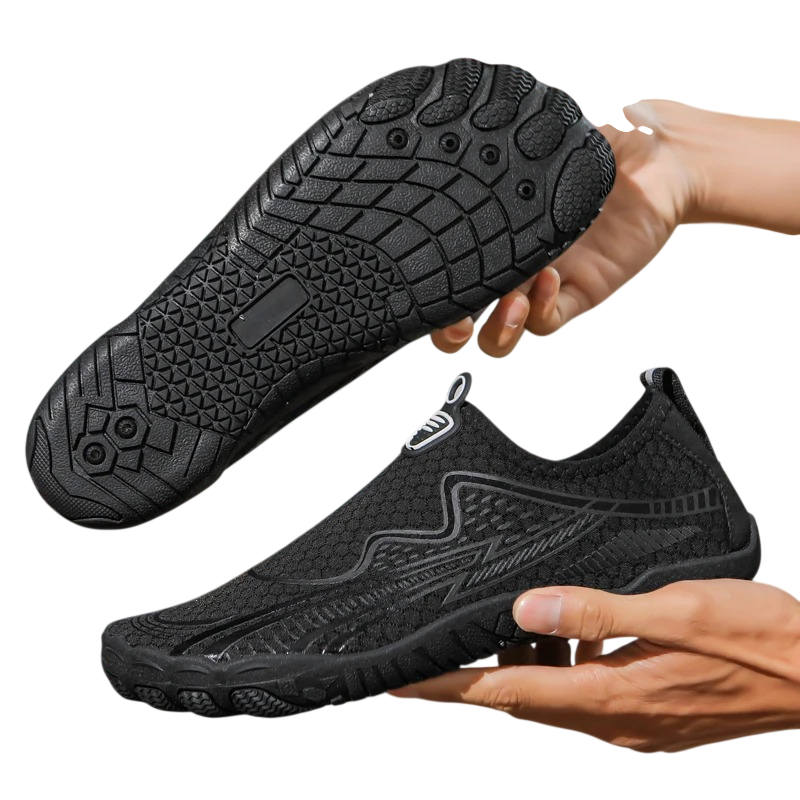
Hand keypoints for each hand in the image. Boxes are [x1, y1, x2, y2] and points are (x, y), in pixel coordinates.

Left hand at [391, 580, 799, 751]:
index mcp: (614, 696)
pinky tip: (578, 632)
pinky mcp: (650, 717)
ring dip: (531, 661)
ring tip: (528, 618)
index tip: (406, 682)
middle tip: (455, 638)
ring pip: (555, 695)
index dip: (452, 688)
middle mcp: (616, 721)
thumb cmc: (762, 640)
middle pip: (524, 697)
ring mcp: (634, 725)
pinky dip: (567, 665)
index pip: (509, 692)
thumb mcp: (678, 610)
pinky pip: (587, 694)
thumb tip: (527, 608)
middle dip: (482, 670)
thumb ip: (598, 611)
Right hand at [431, 100, 703, 355]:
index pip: (449, 273)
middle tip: (454, 322)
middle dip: (449, 332)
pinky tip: (548, 279)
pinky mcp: (580, 293)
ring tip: (509, 304)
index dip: (430, 292)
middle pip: (465, 319)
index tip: (421, 280)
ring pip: (503, 333)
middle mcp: (511, 265)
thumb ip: (512, 145)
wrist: (661, 164)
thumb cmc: (603, 153)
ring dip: (498, 330)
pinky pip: (551, 320)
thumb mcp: (545, 143)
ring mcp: (543, 284)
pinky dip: (542, 310)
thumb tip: (477, 116)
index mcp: (494, 233)